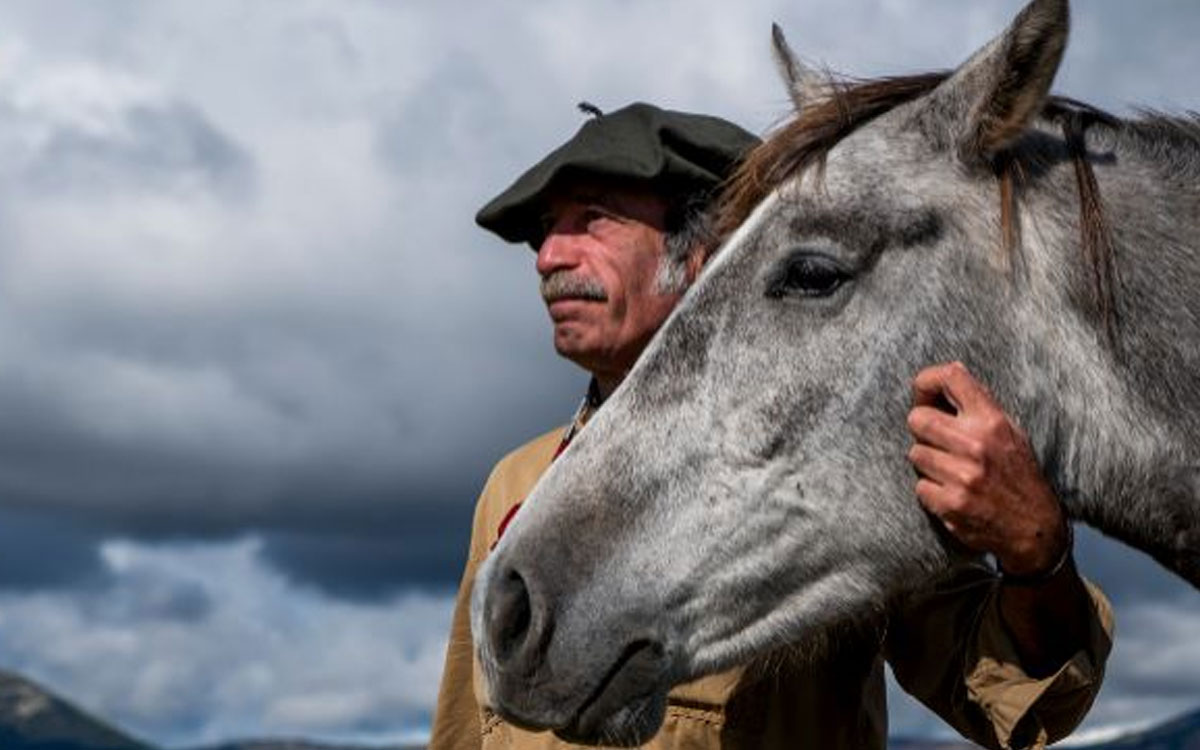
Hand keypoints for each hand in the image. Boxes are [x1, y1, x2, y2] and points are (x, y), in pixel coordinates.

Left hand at [906, 362, 1068, 575]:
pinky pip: (919, 486)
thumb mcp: (1010, 433)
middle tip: (937, 440)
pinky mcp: (950, 503)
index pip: (951, 378)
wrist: (1034, 528)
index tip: (923, 391)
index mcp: (993, 421)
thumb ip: (980, 405)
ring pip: (915, 453)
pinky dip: (930, 490)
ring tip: (951, 470)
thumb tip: (951, 371)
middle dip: (922, 428)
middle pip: (918, 419)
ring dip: (928, 462)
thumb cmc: (1018, 475)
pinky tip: (951, 492)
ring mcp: (962, 476)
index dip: (927, 380)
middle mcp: (977, 445)